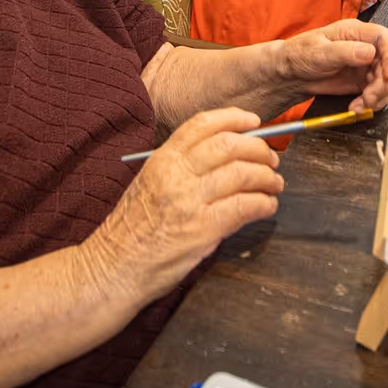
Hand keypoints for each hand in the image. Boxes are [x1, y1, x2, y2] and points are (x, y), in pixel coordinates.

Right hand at [84, 109, 282, 307]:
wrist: (113, 268)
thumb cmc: (130, 231)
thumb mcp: (149, 184)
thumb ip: (181, 168)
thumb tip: (224, 160)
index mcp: (161, 160)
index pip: (202, 125)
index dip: (234, 119)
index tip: (254, 122)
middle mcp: (175, 174)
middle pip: (229, 146)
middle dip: (259, 150)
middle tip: (271, 159)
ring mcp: (189, 201)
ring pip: (242, 174)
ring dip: (267, 178)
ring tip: (274, 184)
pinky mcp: (202, 229)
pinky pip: (245, 207)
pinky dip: (263, 204)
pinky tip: (267, 207)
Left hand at [279, 18, 387, 112]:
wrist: (290, 74)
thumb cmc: (300, 54)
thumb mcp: (320, 51)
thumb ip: (346, 51)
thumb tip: (369, 52)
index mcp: (355, 32)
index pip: (385, 39)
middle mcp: (364, 47)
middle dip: (383, 84)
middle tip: (370, 98)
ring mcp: (364, 65)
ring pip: (384, 81)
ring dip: (377, 96)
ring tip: (360, 105)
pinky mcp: (361, 81)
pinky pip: (375, 93)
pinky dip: (369, 103)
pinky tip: (356, 107)